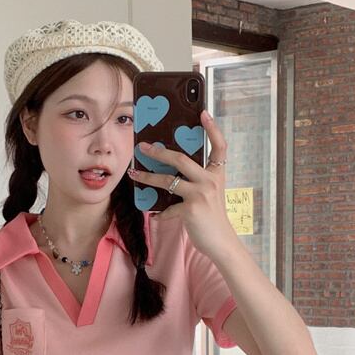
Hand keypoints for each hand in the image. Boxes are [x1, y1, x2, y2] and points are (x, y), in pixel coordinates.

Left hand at [128, 111, 237, 260]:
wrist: (221, 242)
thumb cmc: (212, 218)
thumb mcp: (210, 194)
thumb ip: (196, 182)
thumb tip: (171, 175)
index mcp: (216, 174)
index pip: (219, 146)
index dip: (213, 129)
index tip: (203, 113)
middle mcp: (210, 181)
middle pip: (181, 159)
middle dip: (159, 152)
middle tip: (143, 147)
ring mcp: (200, 194)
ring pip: (168, 180)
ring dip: (147, 177)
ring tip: (134, 174)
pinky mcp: (190, 209)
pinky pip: (167, 208)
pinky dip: (160, 214)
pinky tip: (155, 216)